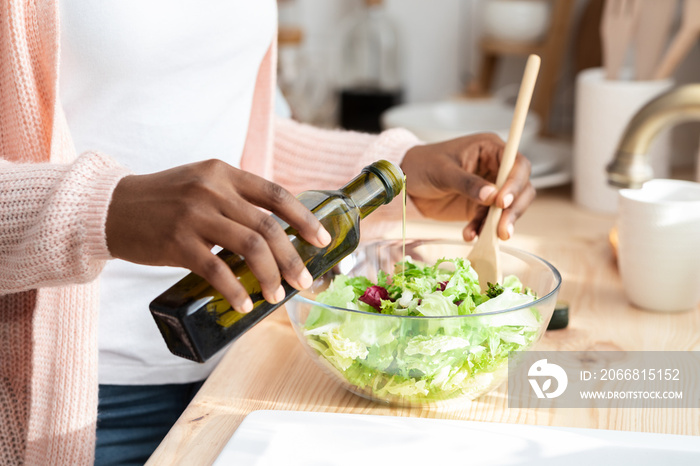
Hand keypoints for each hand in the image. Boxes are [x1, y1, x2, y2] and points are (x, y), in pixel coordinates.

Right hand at [105, 159, 330, 311]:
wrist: (111, 208)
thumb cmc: (163, 201)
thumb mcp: (201, 184)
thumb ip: (234, 199)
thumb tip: (274, 231)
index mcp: (224, 173)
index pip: (276, 194)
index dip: (304, 219)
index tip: (321, 240)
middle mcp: (213, 190)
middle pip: (268, 226)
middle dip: (292, 258)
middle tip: (304, 281)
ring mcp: (195, 214)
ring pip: (250, 247)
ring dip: (270, 276)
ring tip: (277, 296)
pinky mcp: (177, 241)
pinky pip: (217, 269)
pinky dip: (235, 290)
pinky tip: (244, 304)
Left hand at [400, 133, 534, 240]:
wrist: (407, 183)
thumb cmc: (423, 165)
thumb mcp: (443, 171)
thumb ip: (467, 183)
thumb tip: (491, 196)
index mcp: (490, 149)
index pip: (517, 164)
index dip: (515, 183)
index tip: (502, 202)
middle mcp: (496, 168)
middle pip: (521, 188)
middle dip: (513, 209)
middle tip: (502, 229)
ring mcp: (491, 189)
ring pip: (510, 208)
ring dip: (499, 223)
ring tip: (483, 236)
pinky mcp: (481, 207)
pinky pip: (491, 220)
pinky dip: (483, 229)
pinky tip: (469, 234)